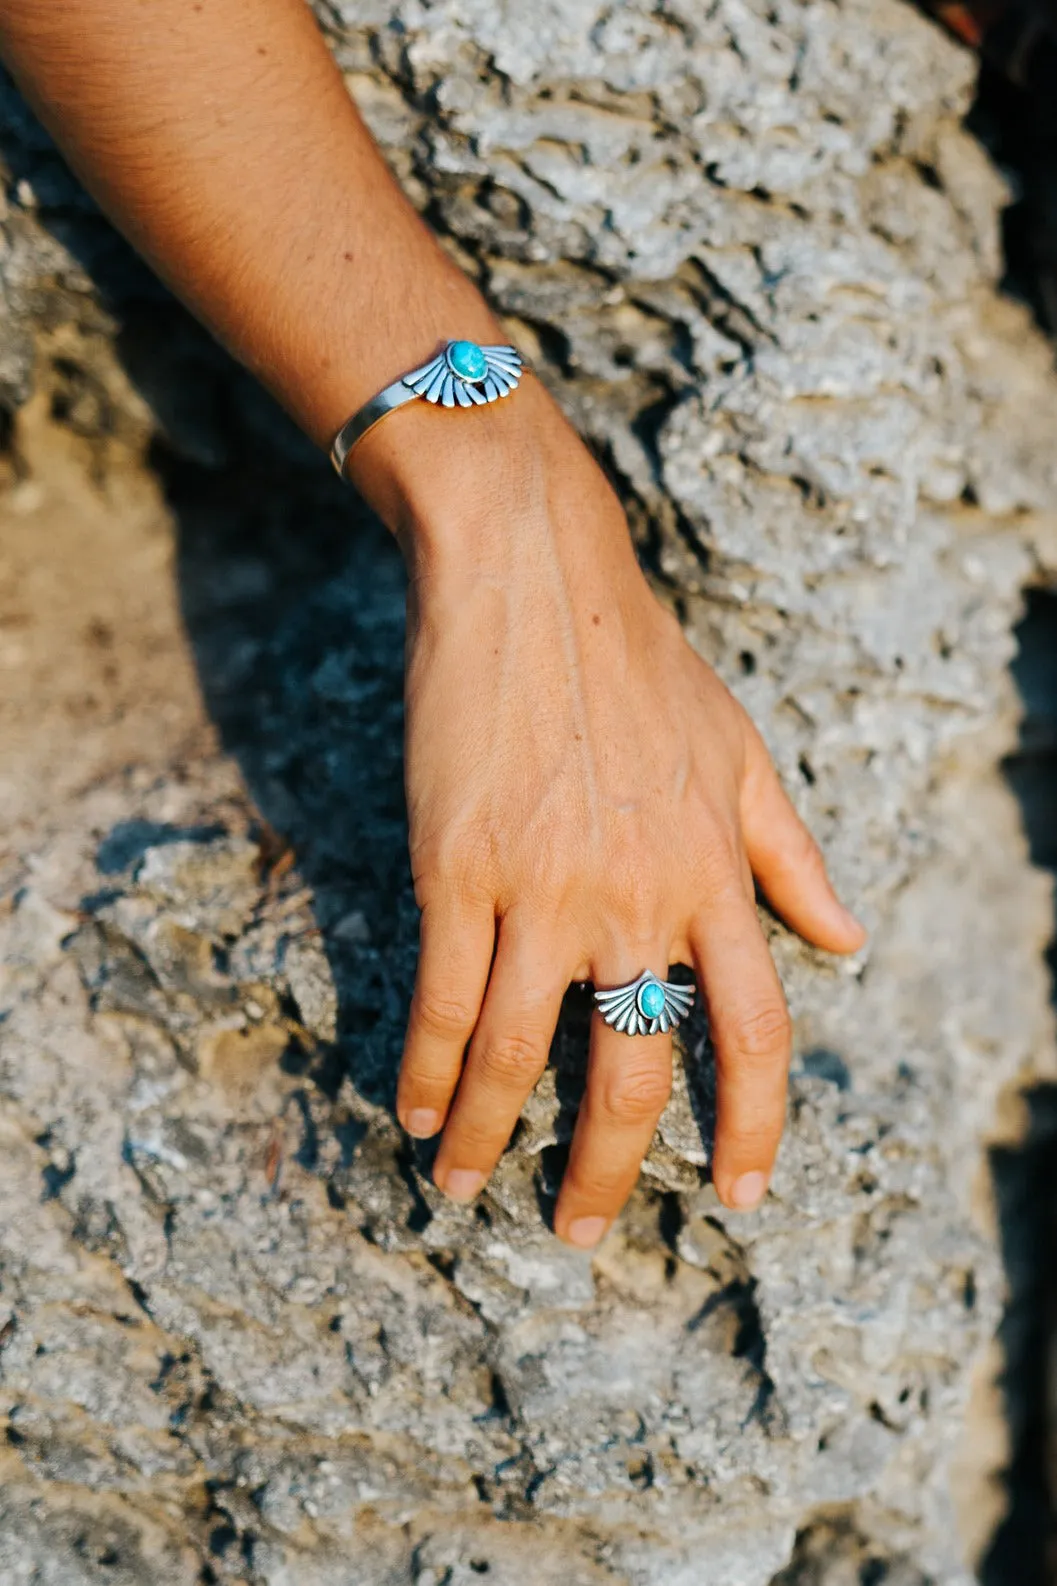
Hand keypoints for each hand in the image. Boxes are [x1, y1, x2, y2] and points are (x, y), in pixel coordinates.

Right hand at [355, 377, 864, 1246]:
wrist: (532, 577)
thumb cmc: (639, 660)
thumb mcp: (741, 751)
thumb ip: (791, 856)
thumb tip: (848, 942)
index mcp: (716, 875)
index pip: (757, 1033)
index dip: (751, 1127)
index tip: (738, 1193)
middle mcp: (639, 898)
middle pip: (634, 1071)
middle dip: (602, 1170)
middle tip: (576, 1229)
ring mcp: (543, 888)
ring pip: (522, 1054)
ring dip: (490, 1138)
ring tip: (462, 1187)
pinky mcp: (457, 868)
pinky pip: (445, 1000)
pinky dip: (427, 1072)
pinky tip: (415, 1113)